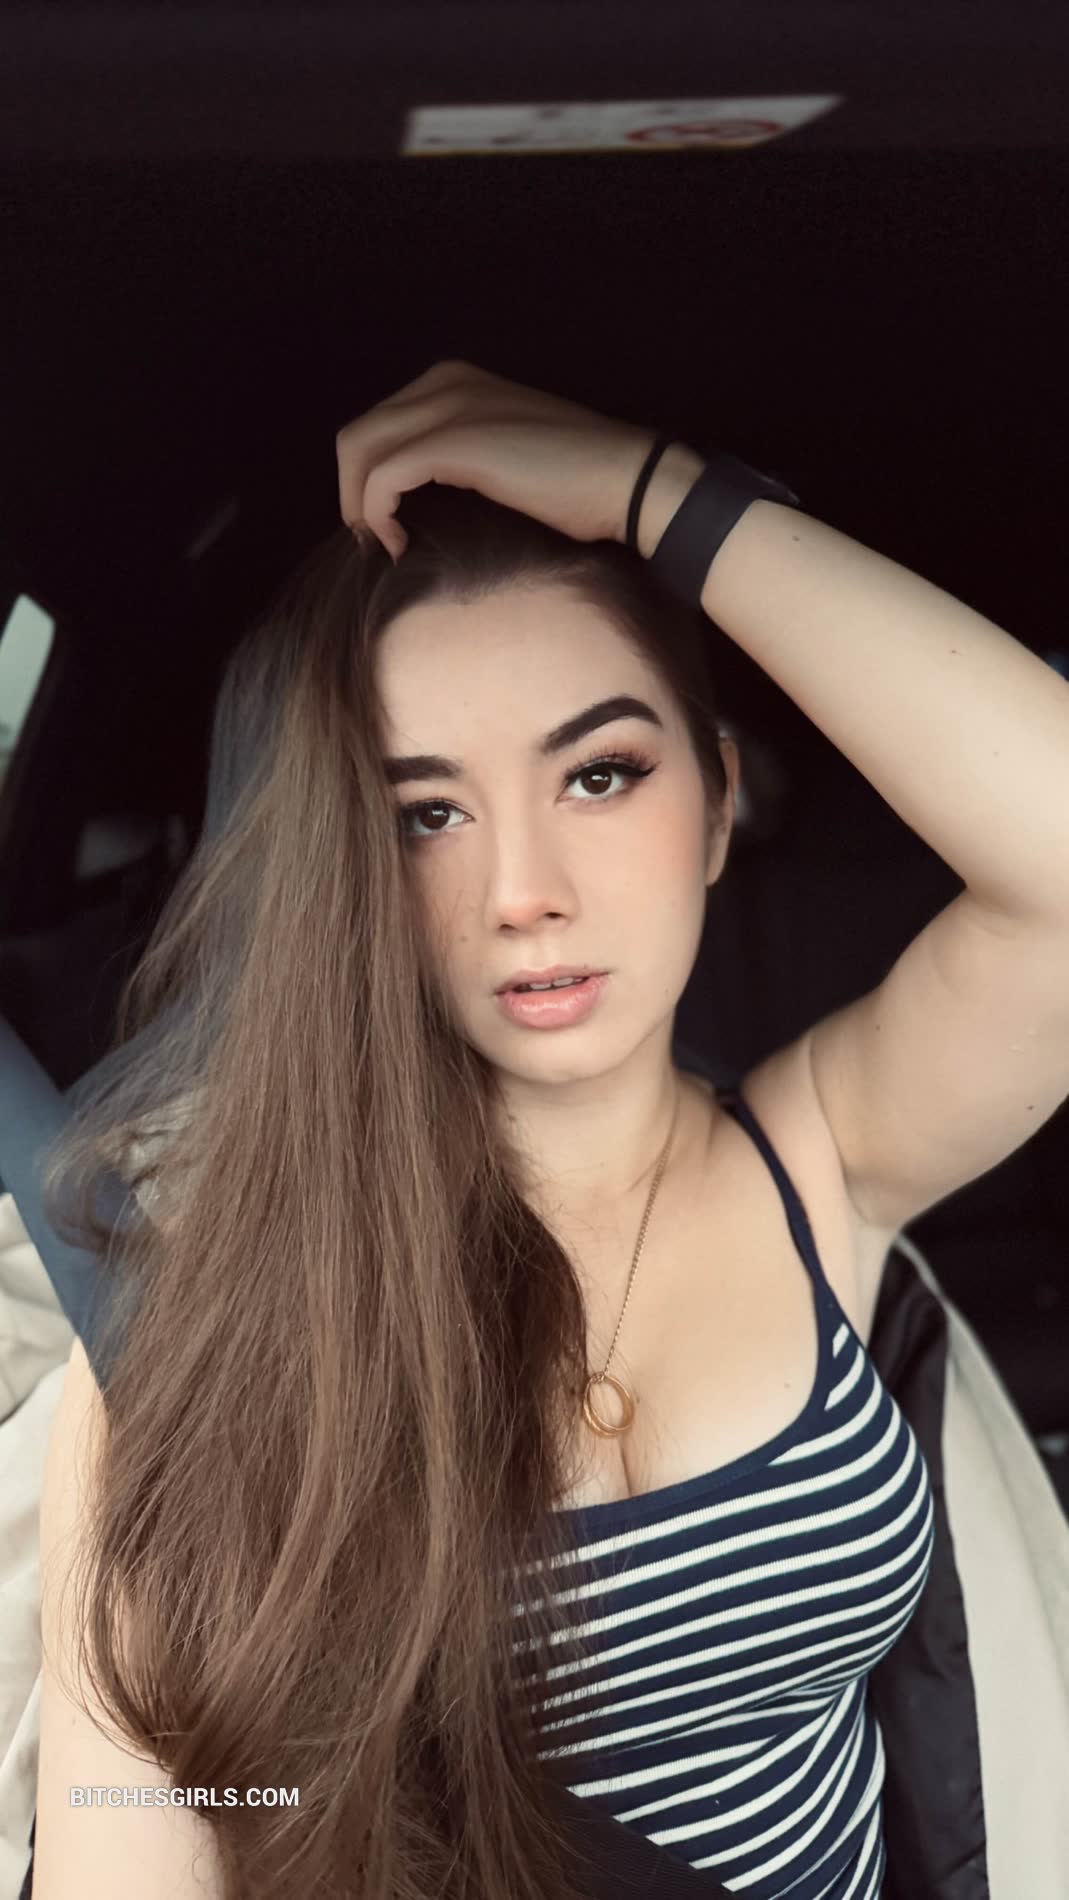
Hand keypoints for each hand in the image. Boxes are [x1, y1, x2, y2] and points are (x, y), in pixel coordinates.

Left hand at [335, 358, 669, 562]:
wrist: (625, 482)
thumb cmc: (576, 485)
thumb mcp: (505, 458)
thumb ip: (460, 460)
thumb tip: (416, 502)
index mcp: (455, 381)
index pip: (378, 426)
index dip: (367, 480)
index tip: (389, 526)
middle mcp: (444, 382)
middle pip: (358, 437)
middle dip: (354, 493)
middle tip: (378, 540)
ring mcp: (448, 407)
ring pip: (359, 453)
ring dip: (360, 507)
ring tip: (387, 545)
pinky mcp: (453, 442)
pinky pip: (382, 478)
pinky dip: (378, 516)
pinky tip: (401, 545)